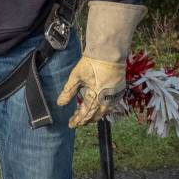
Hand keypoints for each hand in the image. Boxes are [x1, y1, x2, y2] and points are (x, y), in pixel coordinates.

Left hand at [56, 1, 146, 127]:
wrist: (108, 53)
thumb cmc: (91, 63)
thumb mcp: (76, 77)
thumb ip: (68, 91)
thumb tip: (60, 104)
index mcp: (95, 96)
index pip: (85, 113)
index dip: (78, 120)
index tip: (71, 124)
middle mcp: (106, 99)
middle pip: (95, 115)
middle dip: (86, 120)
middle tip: (77, 122)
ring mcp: (114, 96)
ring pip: (104, 111)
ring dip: (94, 116)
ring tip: (85, 118)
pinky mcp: (119, 91)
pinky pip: (111, 105)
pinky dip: (103, 109)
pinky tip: (98, 109)